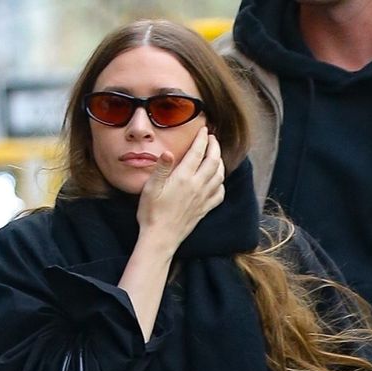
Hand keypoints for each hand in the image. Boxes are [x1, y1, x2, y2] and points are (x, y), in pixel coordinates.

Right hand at [137, 126, 224, 254]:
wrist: (160, 239)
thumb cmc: (151, 213)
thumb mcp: (150, 188)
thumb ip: (161, 169)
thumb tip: (169, 152)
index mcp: (183, 178)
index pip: (197, 152)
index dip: (202, 139)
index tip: (203, 129)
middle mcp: (197, 186)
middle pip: (213, 161)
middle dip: (215, 146)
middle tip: (212, 138)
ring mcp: (203, 198)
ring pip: (220, 175)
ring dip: (220, 162)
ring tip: (215, 155)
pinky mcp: (205, 209)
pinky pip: (220, 193)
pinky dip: (221, 183)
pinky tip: (217, 181)